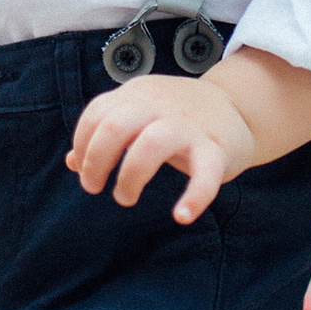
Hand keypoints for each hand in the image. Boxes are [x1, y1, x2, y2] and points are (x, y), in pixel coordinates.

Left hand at [68, 75, 255, 224]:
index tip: (83, 169)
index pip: (97, 113)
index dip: (82, 145)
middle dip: (96, 160)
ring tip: (125, 198)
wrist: (239, 106)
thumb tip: (71, 161)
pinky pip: (205, 173)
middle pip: (115, 125)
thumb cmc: (178, 116)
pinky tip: (182, 215)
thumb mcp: (141, 114)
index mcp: (138, 93)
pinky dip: (194, 197)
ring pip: (151, 144)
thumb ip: (107, 131)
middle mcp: (160, 105)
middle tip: (94, 187)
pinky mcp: (216, 148)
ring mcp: (188, 125)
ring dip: (130, 176)